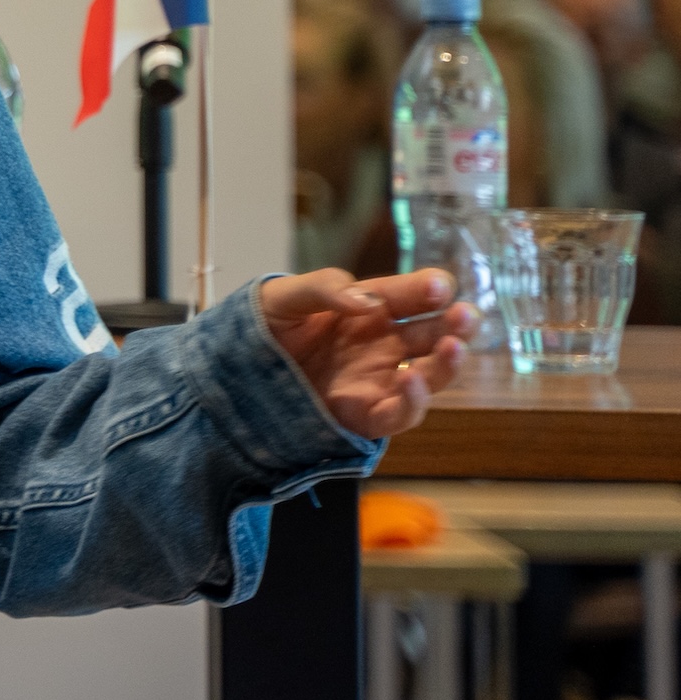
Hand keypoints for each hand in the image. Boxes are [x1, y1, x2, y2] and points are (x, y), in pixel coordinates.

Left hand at [259, 268, 477, 438]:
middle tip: (467, 315)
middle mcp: (382, 343)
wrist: (233, 371)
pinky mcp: (366, 414)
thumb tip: (366, 302)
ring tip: (453, 346)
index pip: (409, 295)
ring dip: (448, 362)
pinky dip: (413, 400)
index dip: (428, 288)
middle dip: (455, 324)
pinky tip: (411, 379)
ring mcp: (378, 379)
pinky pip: (401, 413)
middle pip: (433, 334)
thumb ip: (324, 290)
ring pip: (430, 374)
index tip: (438, 285)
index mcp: (368, 308)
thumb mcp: (285, 296)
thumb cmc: (263, 326)